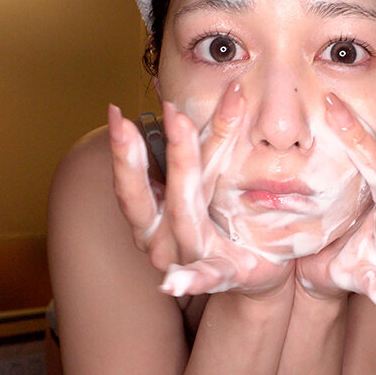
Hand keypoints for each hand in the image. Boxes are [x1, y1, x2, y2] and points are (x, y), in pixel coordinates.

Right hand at [108, 84, 292, 296]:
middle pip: (148, 194)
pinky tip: (171, 283)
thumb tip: (217, 91)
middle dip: (151, 151)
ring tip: (177, 131)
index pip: (139, 175)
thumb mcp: (214, 183)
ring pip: (182, 215)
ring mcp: (188, 256)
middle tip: (167, 110)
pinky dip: (187, 280)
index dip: (123, 148)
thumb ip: (210, 145)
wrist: (258, 273)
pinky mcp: (221, 274)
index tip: (117, 111)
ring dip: (182, 171)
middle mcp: (162, 237)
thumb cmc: (228, 223)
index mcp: (155, 214)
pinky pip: (203, 277)